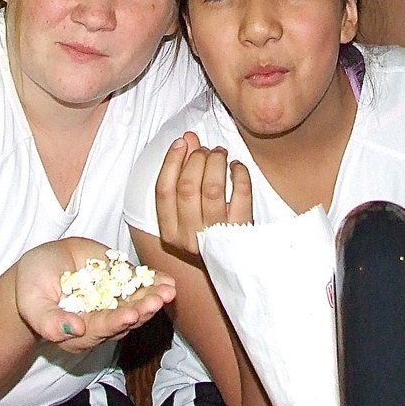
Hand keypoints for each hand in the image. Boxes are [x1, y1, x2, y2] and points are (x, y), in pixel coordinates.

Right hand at [16, 238, 175, 353]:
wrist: (41, 265)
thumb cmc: (32, 287)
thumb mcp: (33, 302)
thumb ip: (49, 321)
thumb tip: (75, 330)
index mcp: (80, 332)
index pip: (101, 329)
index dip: (116, 322)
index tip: (130, 314)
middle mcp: (100, 320)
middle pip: (125, 318)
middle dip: (143, 310)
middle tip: (157, 301)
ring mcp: (112, 300)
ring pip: (137, 303)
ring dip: (153, 298)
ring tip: (168, 291)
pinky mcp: (120, 282)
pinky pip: (139, 284)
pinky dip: (154, 283)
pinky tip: (168, 281)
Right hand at [154, 132, 252, 255]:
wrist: (236, 265)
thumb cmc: (208, 233)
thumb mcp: (189, 211)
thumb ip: (183, 175)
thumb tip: (187, 140)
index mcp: (170, 233)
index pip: (163, 191)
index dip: (172, 161)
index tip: (182, 142)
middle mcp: (190, 237)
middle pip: (187, 187)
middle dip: (196, 159)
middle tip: (205, 150)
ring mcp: (215, 236)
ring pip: (212, 189)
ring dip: (216, 162)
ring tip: (220, 153)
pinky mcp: (240, 231)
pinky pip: (241, 194)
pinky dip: (240, 174)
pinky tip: (237, 166)